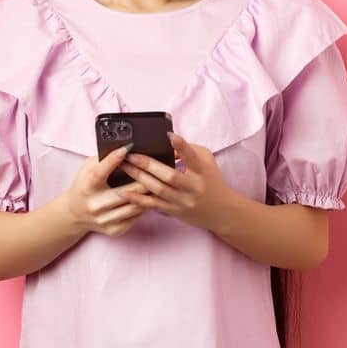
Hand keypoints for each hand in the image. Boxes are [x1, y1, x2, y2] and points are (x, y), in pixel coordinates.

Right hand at [60, 143, 150, 236]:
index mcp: (87, 187)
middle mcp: (95, 205)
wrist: (74, 214)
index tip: (126, 148)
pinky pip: (136, 217)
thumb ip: (103, 159)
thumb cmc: (85, 185)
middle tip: (158, 168)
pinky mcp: (114, 230)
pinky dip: (144, 207)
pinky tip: (150, 198)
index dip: (113, 160)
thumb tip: (125, 147)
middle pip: (128, 191)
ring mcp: (105, 219)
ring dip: (150, 194)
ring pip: (136, 206)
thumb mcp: (87, 169)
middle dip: (145, 179)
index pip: (100, 172)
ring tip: (159, 183)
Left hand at [116, 132, 239, 231]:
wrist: (222, 211)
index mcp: (202, 171)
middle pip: (170, 175)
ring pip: (159, 190)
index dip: (182, 146)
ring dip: (139, 178)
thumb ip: (188, 151)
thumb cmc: (212, 181)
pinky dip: (138, 199)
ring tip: (124, 167)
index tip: (169, 136)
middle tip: (130, 155)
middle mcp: (194, 187)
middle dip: (148, 164)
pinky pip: (154, 205)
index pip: (192, 157)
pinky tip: (124, 192)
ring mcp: (184, 201)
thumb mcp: (206, 162)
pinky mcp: (175, 211)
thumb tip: (165, 144)